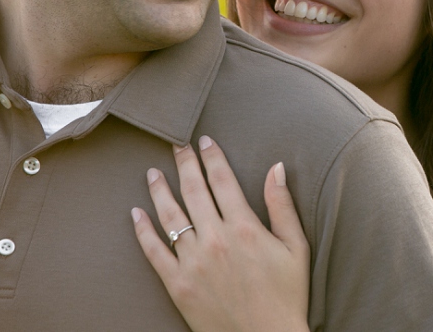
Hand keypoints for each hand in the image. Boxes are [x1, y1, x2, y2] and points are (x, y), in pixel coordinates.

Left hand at [131, 135, 309, 331]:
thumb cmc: (287, 293)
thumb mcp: (296, 246)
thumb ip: (282, 205)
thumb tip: (277, 166)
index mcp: (244, 227)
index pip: (223, 180)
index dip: (212, 157)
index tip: (205, 140)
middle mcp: (215, 239)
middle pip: (194, 191)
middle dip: (184, 163)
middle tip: (175, 144)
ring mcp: (193, 262)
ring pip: (170, 217)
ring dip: (160, 190)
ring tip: (152, 172)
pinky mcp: (178, 284)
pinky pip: (154, 252)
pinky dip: (142, 231)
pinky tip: (136, 213)